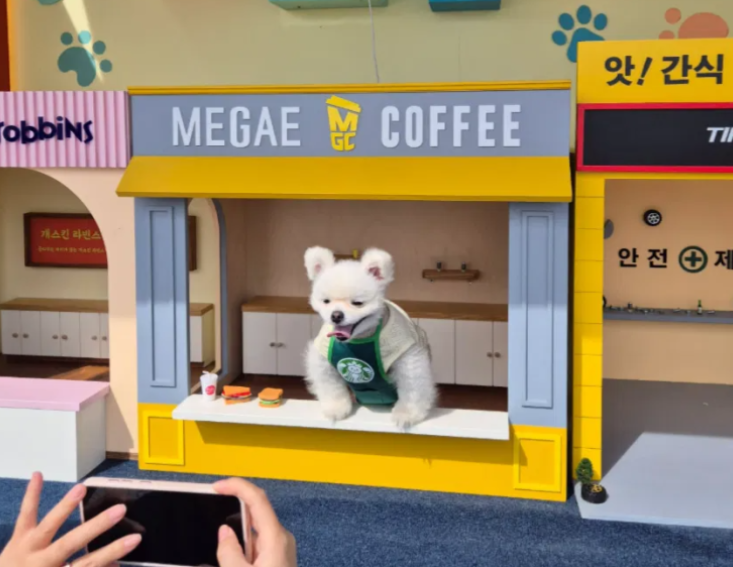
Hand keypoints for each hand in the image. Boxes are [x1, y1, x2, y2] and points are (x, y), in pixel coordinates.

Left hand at [0, 472, 141, 566]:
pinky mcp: (17, 539)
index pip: (89, 563)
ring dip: (65, 506)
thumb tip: (115, 564)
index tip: (135, 538)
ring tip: (81, 488)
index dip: (112, 552)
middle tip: (119, 510)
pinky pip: (25, 515)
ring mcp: (27, 549)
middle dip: (96, 526)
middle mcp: (42, 562)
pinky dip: (31, 495)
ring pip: (48, 526)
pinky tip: (38, 475)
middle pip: (71, 542)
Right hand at [214, 478, 296, 566]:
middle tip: (211, 511)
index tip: (218, 486)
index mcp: (276, 538)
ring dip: (236, 533)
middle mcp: (281, 539)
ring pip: (254, 530)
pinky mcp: (278, 558)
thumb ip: (229, 552)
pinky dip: (243, 545)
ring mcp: (281, 548)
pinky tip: (231, 558)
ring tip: (219, 547)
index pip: (258, 499)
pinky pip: (258, 543)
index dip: (238, 487)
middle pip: (256, 512)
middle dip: (232, 509)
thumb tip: (224, 531)